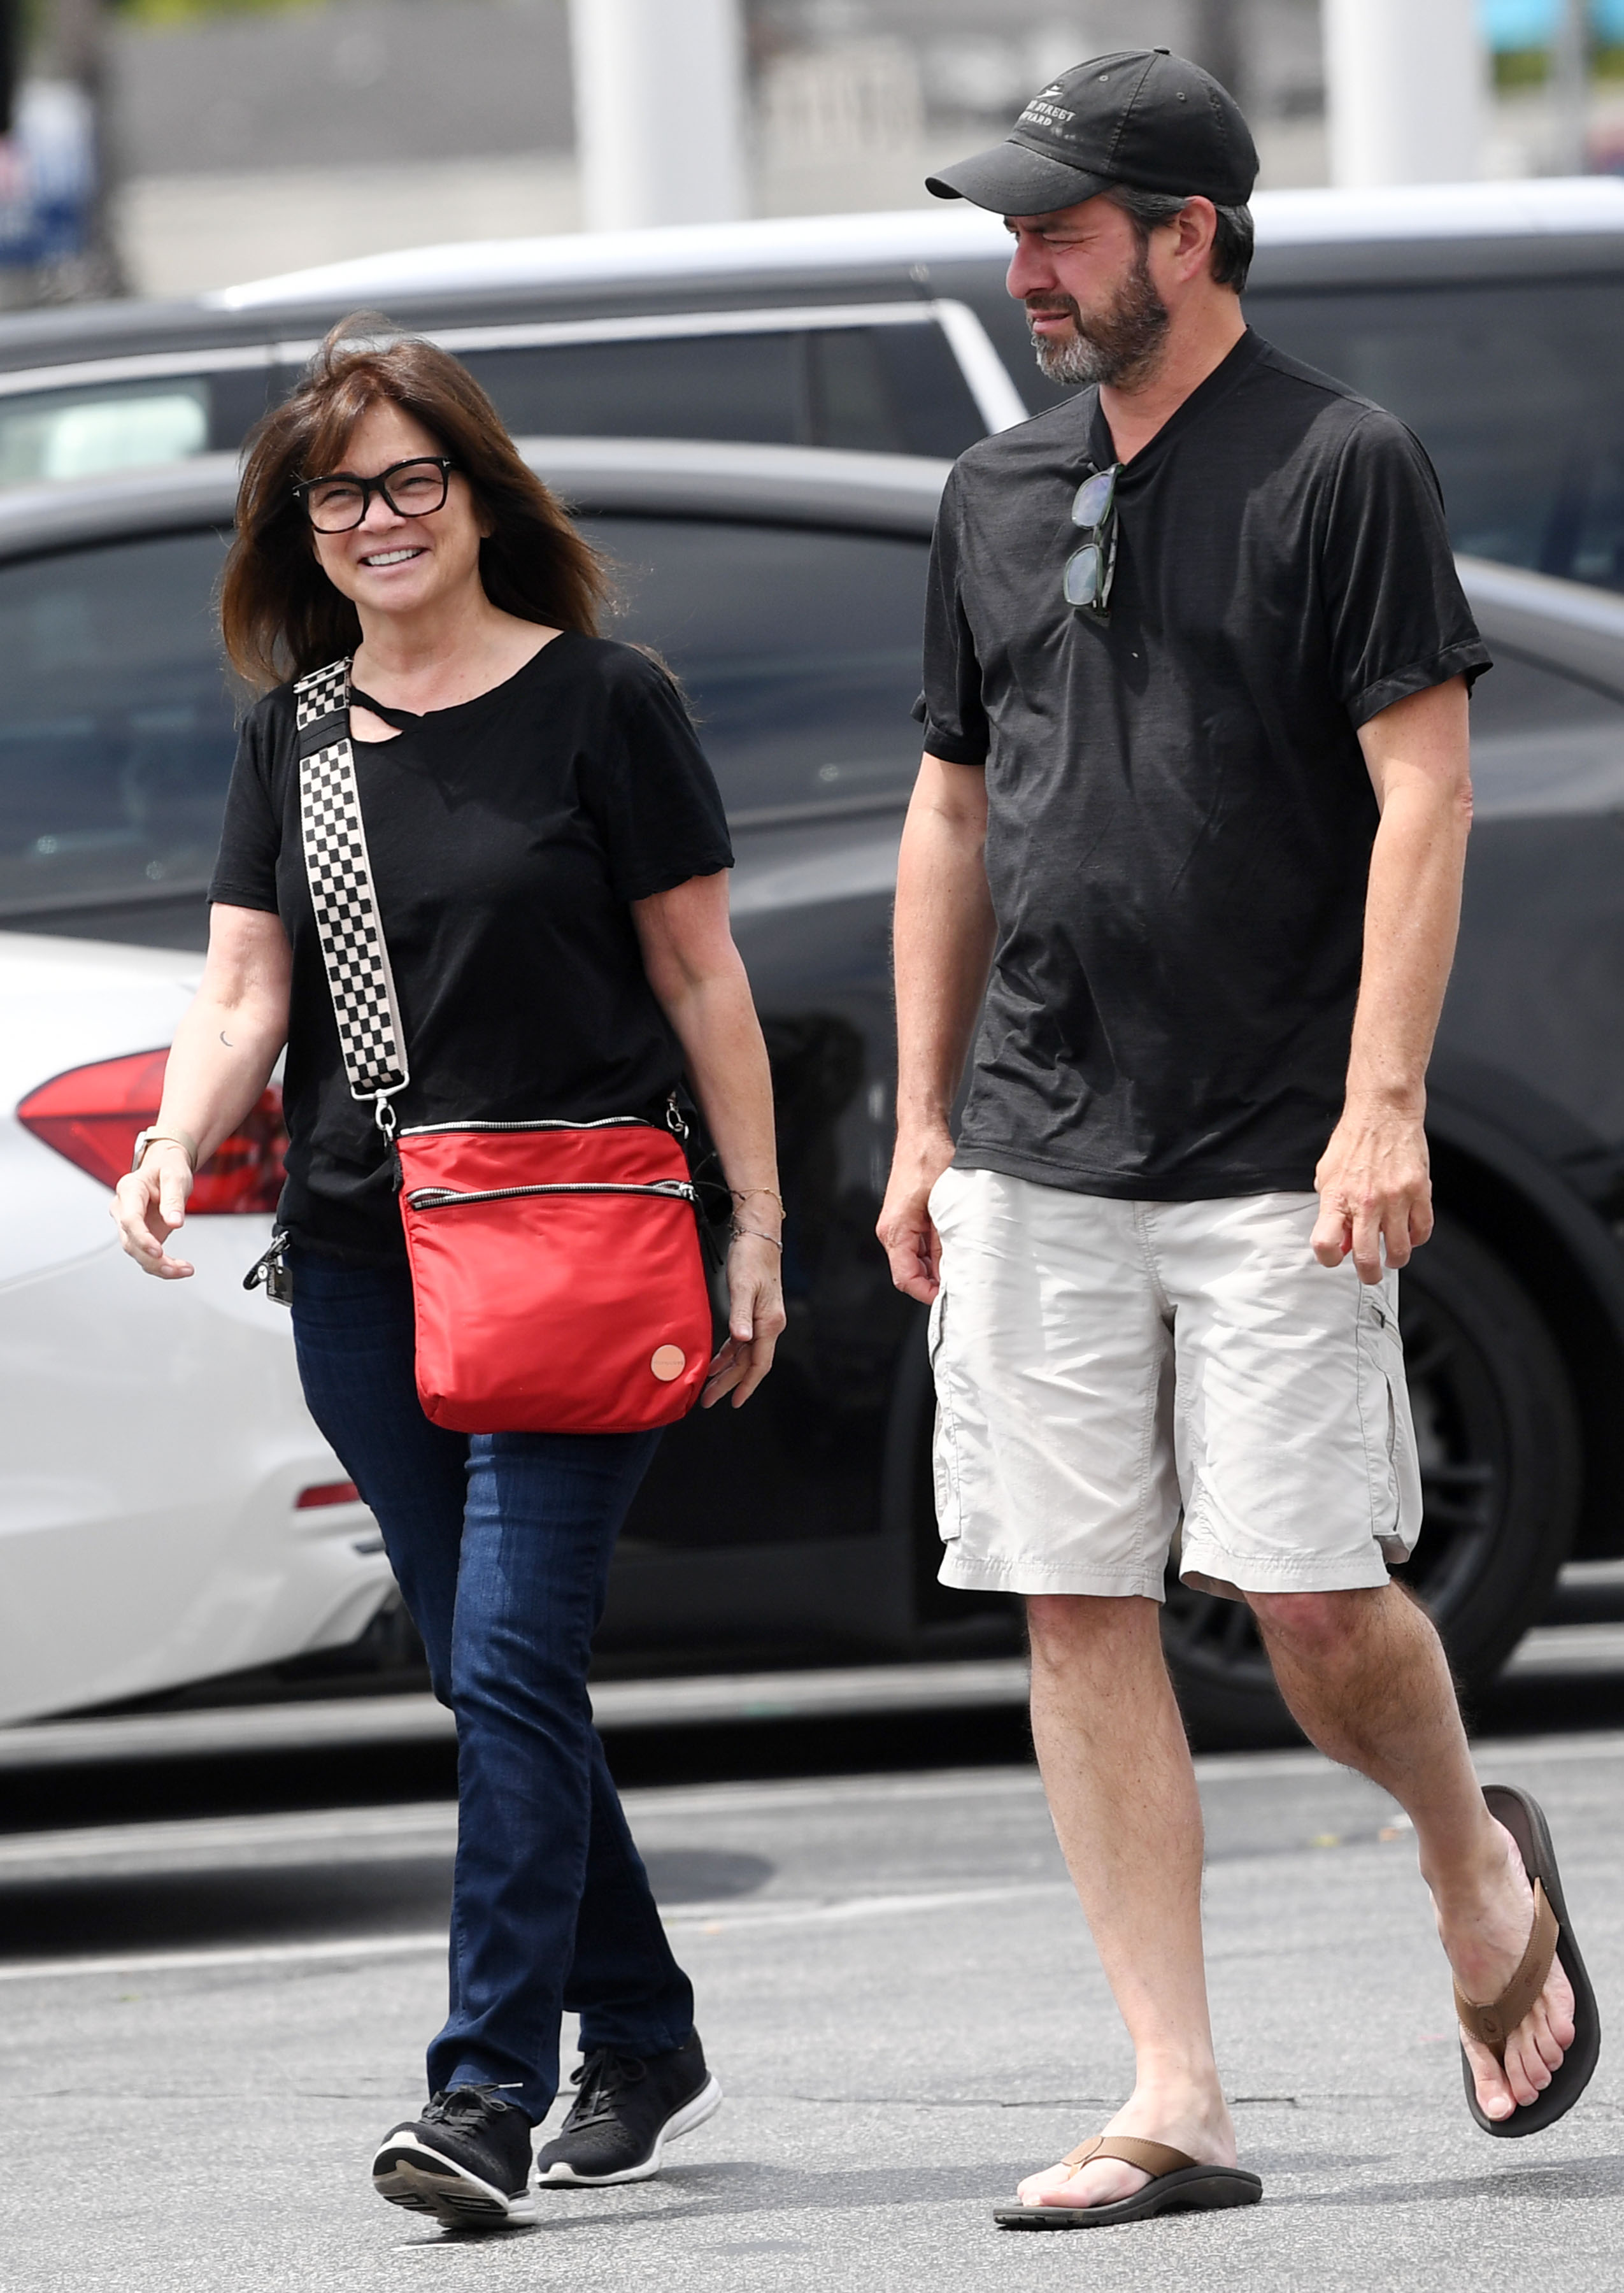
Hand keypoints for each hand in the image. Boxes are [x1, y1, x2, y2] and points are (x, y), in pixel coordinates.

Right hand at [111, 1144, 196, 1278]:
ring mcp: (129, 1224)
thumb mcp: (176, 1176)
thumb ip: (174, 1198)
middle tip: (177, 1268)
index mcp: (129, 1190)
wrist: (165, 1168)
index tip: (158, 1251)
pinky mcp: (139, 1234)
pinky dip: (162, 1265)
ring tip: (184, 1270)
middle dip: (152, 1259)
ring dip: (158, 1266)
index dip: (142, 1238)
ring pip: (136, 1252)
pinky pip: (145, 1254)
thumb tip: (174, 1222)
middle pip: (130, 1241)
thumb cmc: (168, 1168)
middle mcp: (123, 1208)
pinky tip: (179, 1269)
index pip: (129, 1219)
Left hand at [702, 1230, 785, 1408]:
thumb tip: (742, 1340)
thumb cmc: (751, 1258)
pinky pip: (740, 1343)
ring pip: (744, 1355)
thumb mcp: (744, 1286)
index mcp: (769, 1323)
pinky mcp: (753, 1314)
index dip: (746, 1384)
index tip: (734, 1402)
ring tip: (709, 1387)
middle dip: (730, 1384)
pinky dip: (727, 1355)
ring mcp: (761, 1321)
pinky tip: (715, 1362)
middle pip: (750, 1364)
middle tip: (709, 1400)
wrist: (759, 1236)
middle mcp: (768, 1326)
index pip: (759, 1363)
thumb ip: (741, 1315)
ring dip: (727, 1372)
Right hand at [876, 1125, 955, 1302]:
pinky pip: (918, 1247)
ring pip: (915, 1261)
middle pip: (910, 1273)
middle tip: (963, 1286)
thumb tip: (951, 1271)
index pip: (906, 1278)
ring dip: (936, 1268)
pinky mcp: (906, 1219)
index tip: (949, 1298)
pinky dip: (935, 1254)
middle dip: (934, 1283)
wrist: (922, 1133)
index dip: (927, 1294)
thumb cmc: (929, 1160)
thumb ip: (945, 1241)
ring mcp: (897, 1225)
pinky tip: (955, 1250)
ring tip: (962, 1268)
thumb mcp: (945, 1205)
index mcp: (895, 1230)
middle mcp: (891, 1230)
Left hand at [1311, 1098, 1431, 1284]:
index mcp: (1337, 1197)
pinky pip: (1422, 1230)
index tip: (1336, 1258)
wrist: (1383, 1112)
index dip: (1329, 1259)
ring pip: (1400, 1250)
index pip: (1325, 1245)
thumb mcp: (1327, 1175)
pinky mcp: (1419, 1191)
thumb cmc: (1353, 1141)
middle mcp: (1366, 1202)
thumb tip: (1341, 1241)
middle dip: (1368, 1274)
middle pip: (1366, 1258)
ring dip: (1396, 1259)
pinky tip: (1410, 1234)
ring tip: (1393, 1255)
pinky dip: (1416, 1239)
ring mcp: (1395, 1198)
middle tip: (1371, 1274)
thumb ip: (1330, 1210)